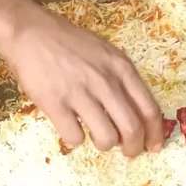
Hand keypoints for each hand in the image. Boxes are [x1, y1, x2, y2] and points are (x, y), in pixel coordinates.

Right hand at [1, 7, 163, 157]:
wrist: (30, 33)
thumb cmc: (70, 44)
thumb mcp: (106, 53)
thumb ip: (122, 80)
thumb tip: (137, 114)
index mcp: (121, 68)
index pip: (149, 109)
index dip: (154, 134)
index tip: (153, 146)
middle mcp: (104, 81)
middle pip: (132, 129)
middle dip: (133, 148)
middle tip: (128, 152)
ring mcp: (79, 93)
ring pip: (106, 138)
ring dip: (104, 144)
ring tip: (95, 136)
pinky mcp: (55, 104)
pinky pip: (75, 137)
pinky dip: (75, 139)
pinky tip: (70, 127)